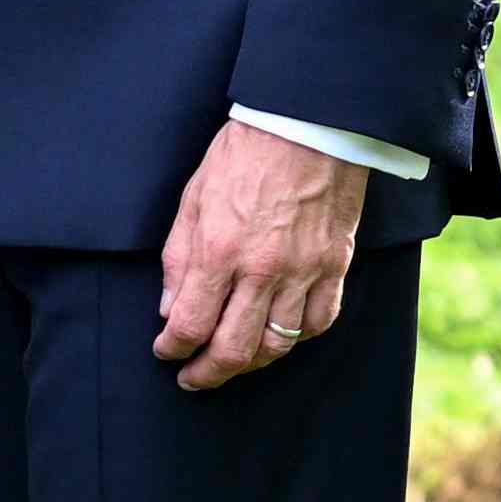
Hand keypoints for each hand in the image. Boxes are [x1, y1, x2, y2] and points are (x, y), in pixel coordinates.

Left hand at [153, 118, 368, 391]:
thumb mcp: (194, 197)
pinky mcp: (335, 265)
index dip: (172, 348)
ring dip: (249, 362)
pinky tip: (279, 334)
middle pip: (233, 349)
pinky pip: (318, 321)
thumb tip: (169, 307)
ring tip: (233, 360)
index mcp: (219, 250)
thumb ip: (178, 256)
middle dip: (206, 373)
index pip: (189, 324)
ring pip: (277, 345)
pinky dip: (296, 337)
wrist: (309, 124)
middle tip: (193, 378)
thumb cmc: (246, 153)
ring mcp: (303, 270)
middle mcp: (262, 269)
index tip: (165, 351)